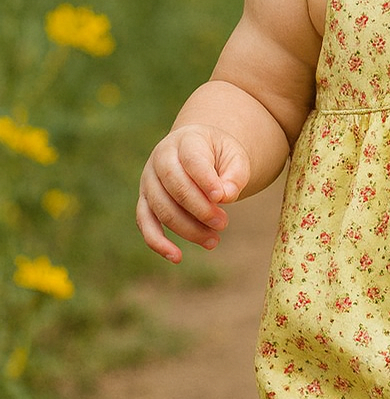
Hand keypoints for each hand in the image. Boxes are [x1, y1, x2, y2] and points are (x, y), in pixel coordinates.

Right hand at [137, 125, 250, 262]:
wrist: (198, 152)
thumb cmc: (219, 156)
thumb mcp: (235, 157)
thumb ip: (235, 174)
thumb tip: (225, 196)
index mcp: (186, 140)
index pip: (192, 161)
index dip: (206, 181)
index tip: (223, 198)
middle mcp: (161, 158)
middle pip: (175, 187)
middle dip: (201, 209)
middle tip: (224, 223)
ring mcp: (149, 180)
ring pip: (162, 208)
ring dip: (187, 228)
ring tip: (214, 240)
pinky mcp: (145, 201)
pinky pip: (145, 223)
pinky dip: (158, 242)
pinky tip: (176, 257)